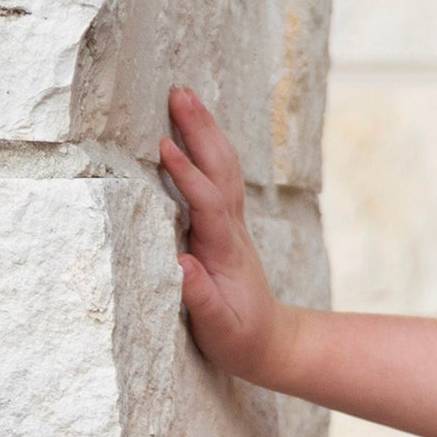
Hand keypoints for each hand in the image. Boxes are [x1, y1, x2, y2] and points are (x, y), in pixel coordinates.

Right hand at [162, 88, 286, 383]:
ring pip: (222, 168)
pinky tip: (195, 124)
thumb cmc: (240, 339)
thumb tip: (181, 265)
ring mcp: (231, 224)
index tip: (165, 147)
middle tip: (179, 93)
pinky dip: (208, 146)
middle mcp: (231, 230)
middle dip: (200, 132)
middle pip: (219, 172)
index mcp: (224, 252)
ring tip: (184, 94)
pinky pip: (218, 176)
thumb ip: (200, 298)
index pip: (207, 205)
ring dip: (205, 130)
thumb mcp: (220, 329)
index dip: (188, 176)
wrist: (271, 343)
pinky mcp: (226, 224)